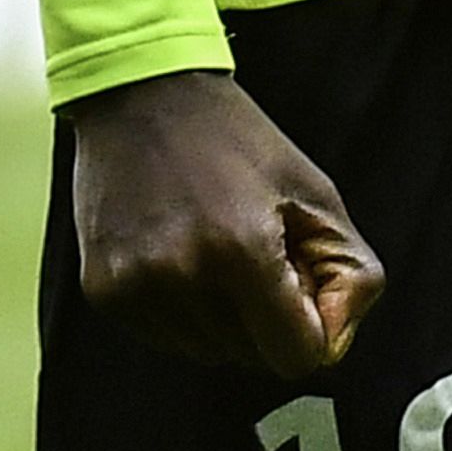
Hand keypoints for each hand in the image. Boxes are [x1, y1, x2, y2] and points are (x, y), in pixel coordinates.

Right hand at [63, 70, 388, 373]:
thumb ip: (348, 274)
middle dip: (265, 319)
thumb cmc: (237, 140)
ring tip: (211, 245)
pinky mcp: (103, 291)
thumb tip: (331, 345)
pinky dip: (181, 309)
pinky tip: (175, 251)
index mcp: (243, 249)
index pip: (295, 357)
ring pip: (207, 353)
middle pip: (251, 358)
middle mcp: (183, 276)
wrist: (140, 93)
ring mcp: (137, 287)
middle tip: (253, 251)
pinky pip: (164, 338)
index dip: (310, 328)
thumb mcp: (314, 191)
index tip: (299, 286)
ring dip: (222, 317)